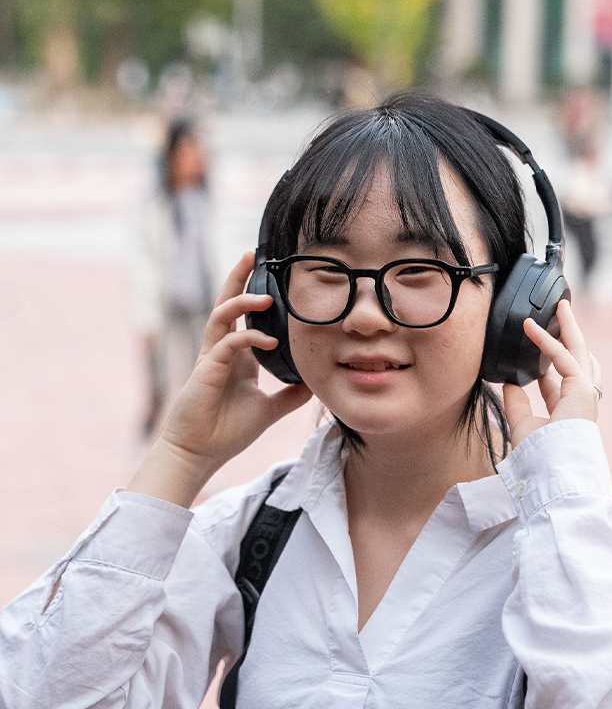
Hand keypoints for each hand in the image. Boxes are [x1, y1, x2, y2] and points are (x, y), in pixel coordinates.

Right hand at [129, 253, 310, 505]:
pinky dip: (248, 339)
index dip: (255, 296)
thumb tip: (316, 384)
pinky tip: (269, 340)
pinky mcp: (206, 372)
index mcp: (235, 357)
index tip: (273, 277)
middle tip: (253, 254)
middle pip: (226, 305)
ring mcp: (211, 359)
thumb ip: (289, 395)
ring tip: (266, 296)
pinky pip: (227, 345)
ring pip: (221, 317)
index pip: (243, 317)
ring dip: (242, 302)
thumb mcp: (269, 410)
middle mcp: (221, 351)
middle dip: (237, 278)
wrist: (199, 454)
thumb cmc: (227, 432)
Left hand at [503, 299, 600, 448]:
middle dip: (569, 335)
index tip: (533, 350)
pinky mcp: (582, 389)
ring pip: (579, 351)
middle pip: (577, 359)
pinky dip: (546, 341)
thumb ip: (517, 403)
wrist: (551, 468)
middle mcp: (581, 400)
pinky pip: (563, 357)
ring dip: (569, 327)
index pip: (560, 380)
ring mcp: (585, 393)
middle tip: (561, 313)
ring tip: (560, 306)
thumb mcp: (522, 424)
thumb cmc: (539, 455)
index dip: (547, 363)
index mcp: (568, 411)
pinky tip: (531, 327)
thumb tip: (508, 382)